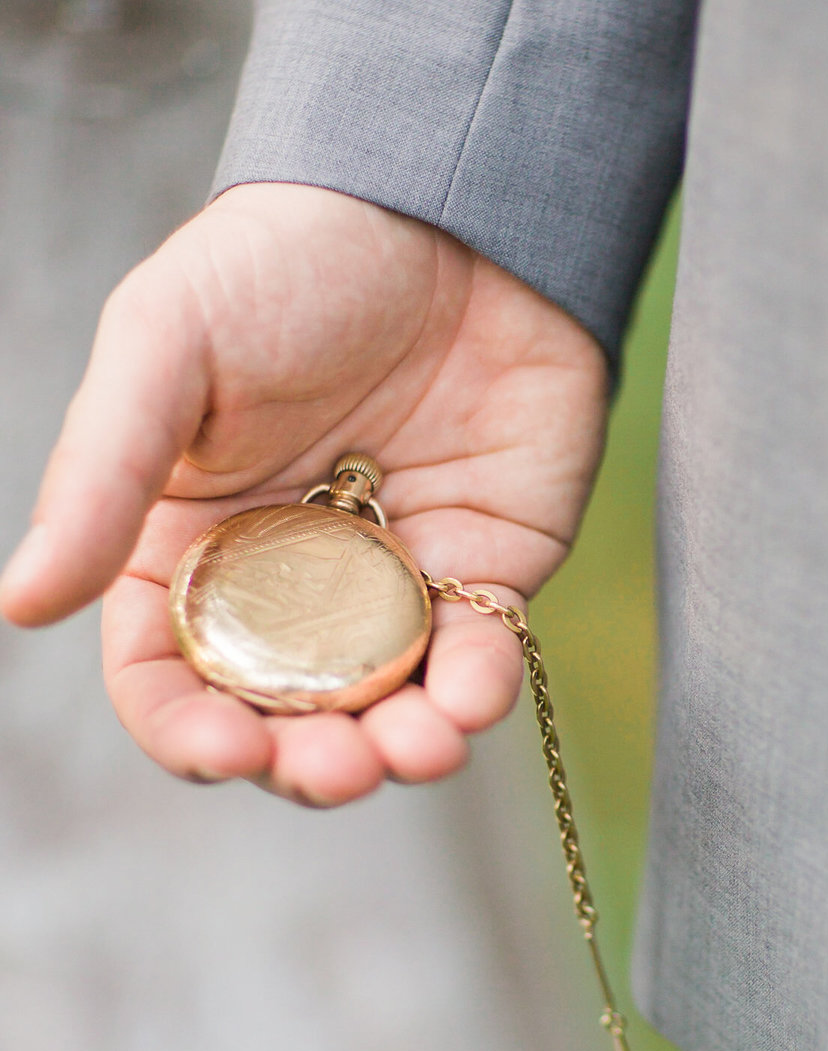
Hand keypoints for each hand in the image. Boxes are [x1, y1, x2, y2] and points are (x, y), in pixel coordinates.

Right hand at [0, 183, 607, 804]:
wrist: (450, 211)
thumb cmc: (289, 263)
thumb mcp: (167, 344)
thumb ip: (102, 474)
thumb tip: (22, 606)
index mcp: (193, 545)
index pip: (170, 673)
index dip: (187, 729)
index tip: (222, 747)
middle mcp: (290, 583)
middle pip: (284, 714)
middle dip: (304, 762)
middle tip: (331, 768)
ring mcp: (393, 584)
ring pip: (386, 707)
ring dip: (397, 751)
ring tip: (413, 753)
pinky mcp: (487, 569)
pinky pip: (482, 657)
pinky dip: (476, 693)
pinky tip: (467, 703)